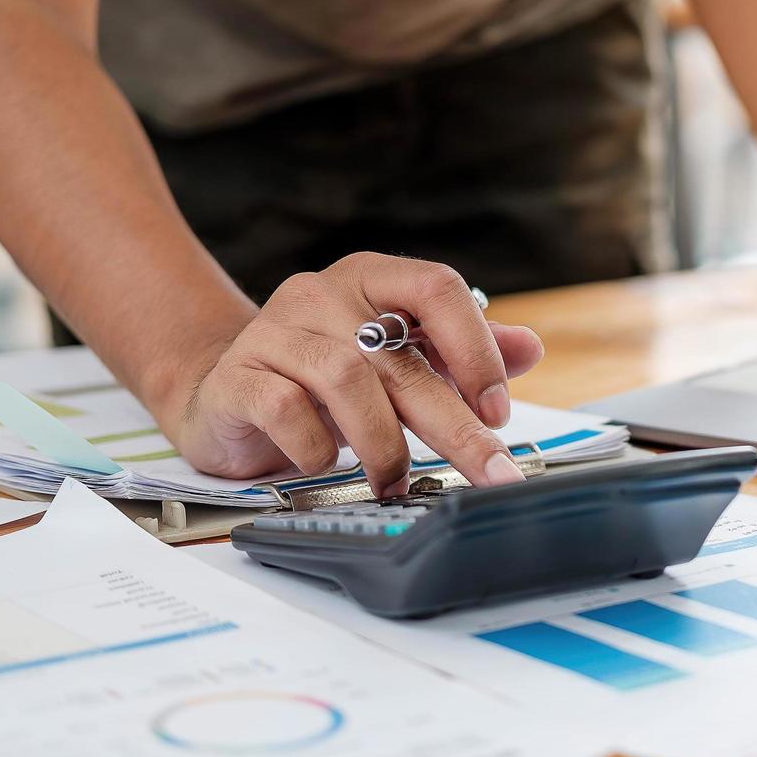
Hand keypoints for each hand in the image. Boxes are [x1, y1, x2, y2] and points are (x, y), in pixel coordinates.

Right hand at [161, 252, 543, 494]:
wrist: (225, 393)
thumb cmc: (322, 379)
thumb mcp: (395, 361)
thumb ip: (458, 354)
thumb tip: (530, 348)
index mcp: (371, 279)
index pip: (436, 287)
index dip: (475, 347)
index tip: (497, 409)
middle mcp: (322, 294)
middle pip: (401, 356)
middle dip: (455, 424)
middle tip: (490, 470)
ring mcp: (275, 331)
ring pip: (346, 379)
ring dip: (383, 442)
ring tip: (395, 478)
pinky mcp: (238, 376)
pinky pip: (286, 408)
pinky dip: (318, 446)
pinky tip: (327, 464)